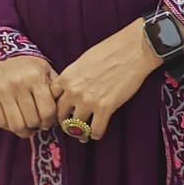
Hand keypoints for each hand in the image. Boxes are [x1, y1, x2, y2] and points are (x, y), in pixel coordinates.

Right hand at [0, 54, 59, 138]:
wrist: (5, 56)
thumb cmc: (31, 68)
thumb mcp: (47, 73)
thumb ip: (56, 92)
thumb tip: (61, 114)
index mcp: (36, 78)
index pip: (47, 112)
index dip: (49, 122)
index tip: (48, 121)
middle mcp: (18, 84)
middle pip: (32, 121)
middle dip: (37, 126)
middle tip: (38, 123)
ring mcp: (2, 91)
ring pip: (16, 125)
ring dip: (24, 130)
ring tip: (27, 124)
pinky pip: (1, 122)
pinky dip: (10, 127)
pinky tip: (15, 119)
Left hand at [49, 19, 162, 140]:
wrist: (132, 51)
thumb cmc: (110, 50)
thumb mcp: (83, 61)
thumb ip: (73, 77)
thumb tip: (71, 89)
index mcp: (66, 77)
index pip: (51, 99)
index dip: (56, 106)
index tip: (61, 110)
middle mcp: (73, 91)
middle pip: (60, 115)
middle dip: (65, 121)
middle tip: (71, 125)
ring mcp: (88, 101)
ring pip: (76, 126)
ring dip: (80, 131)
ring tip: (85, 133)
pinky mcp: (105, 108)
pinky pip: (95, 131)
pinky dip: (96, 134)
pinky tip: (97, 132)